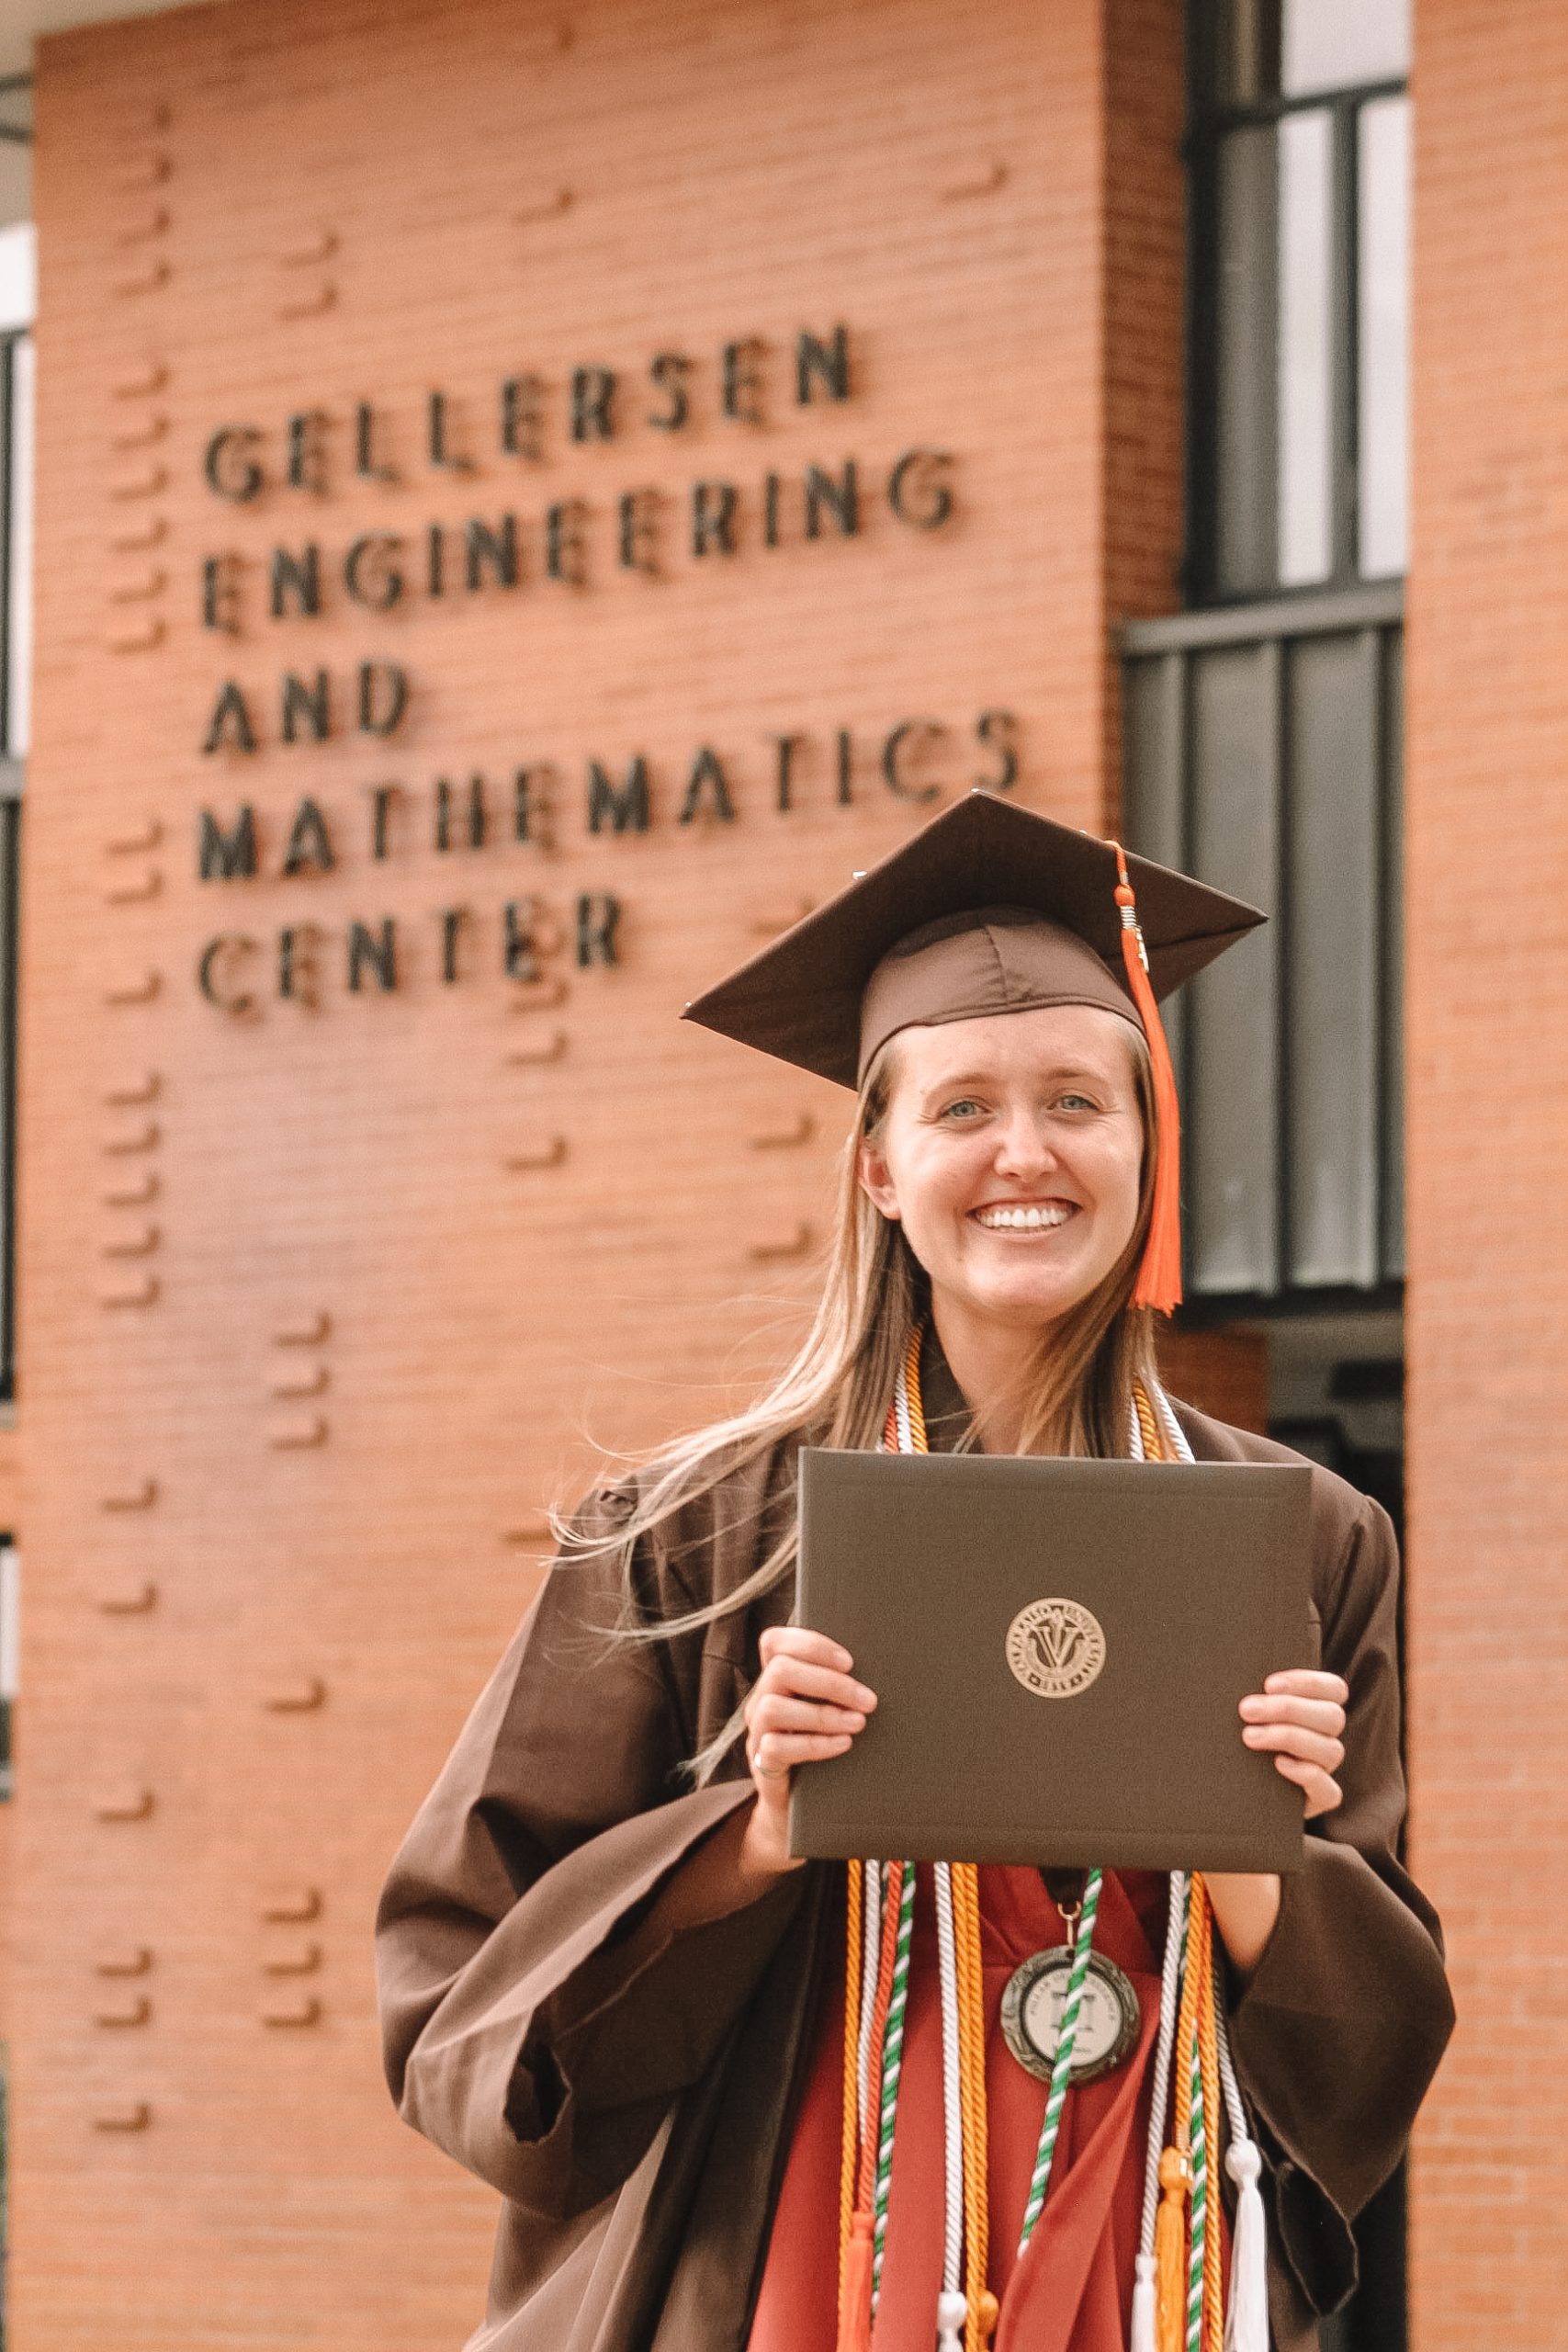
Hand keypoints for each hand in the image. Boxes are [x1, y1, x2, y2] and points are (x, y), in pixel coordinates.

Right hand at [741, 1626, 877, 1875]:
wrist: (804, 1813)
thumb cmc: (829, 1750)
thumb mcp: (833, 1712)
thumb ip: (844, 1688)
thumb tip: (891, 1665)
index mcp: (778, 1680)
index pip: (774, 1642)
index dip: (810, 1643)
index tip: (850, 1661)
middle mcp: (762, 1700)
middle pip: (779, 1670)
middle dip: (829, 1682)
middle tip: (868, 1699)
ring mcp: (758, 1733)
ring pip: (772, 1707)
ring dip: (822, 1713)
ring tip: (859, 1723)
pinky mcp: (762, 1765)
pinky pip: (776, 1747)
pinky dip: (814, 1744)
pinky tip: (843, 1745)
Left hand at [1239, 1667, 1348, 1819]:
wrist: (1225, 1790)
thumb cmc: (1232, 1738)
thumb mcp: (1245, 1711)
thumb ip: (1252, 1692)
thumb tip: (1231, 1667)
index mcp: (1316, 1709)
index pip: (1333, 1689)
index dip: (1307, 1682)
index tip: (1268, 1685)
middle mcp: (1325, 1738)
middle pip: (1332, 1716)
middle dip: (1288, 1709)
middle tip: (1246, 1710)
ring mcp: (1325, 1770)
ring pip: (1331, 1750)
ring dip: (1289, 1737)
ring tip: (1249, 1737)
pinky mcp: (1318, 1800)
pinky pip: (1330, 1791)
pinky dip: (1307, 1774)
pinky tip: (1278, 1764)